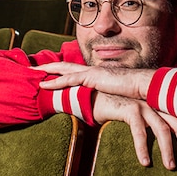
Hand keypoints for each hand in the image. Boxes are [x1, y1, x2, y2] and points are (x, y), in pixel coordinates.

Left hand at [34, 62, 151, 99]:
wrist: (144, 85)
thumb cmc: (134, 92)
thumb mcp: (116, 95)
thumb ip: (106, 99)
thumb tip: (102, 109)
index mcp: (96, 74)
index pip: (74, 71)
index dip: (60, 71)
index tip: (47, 72)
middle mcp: (92, 70)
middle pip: (64, 66)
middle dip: (48, 67)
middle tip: (32, 68)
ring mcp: (91, 72)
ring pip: (63, 70)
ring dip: (47, 71)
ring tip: (32, 73)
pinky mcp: (92, 78)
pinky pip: (70, 80)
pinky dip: (55, 82)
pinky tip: (44, 85)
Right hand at [93, 92, 176, 169]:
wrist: (95, 97)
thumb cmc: (119, 111)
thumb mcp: (139, 119)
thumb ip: (152, 127)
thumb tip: (167, 149)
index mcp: (161, 105)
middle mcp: (155, 103)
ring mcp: (143, 104)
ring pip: (162, 128)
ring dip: (168, 149)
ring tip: (170, 167)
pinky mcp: (130, 108)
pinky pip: (139, 130)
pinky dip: (143, 147)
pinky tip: (145, 162)